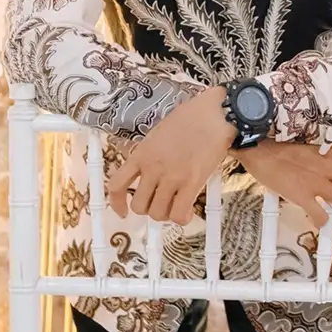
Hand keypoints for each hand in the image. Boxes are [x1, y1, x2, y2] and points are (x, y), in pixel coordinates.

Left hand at [106, 86, 233, 220]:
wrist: (214, 113)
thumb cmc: (192, 117)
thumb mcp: (160, 133)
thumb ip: (151, 155)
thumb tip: (150, 173)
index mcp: (142, 154)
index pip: (117, 185)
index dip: (117, 204)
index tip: (123, 211)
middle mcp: (152, 168)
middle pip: (139, 206)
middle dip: (149, 208)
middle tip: (161, 203)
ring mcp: (171, 176)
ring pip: (158, 213)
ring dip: (167, 214)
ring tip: (177, 206)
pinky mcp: (191, 183)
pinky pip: (179, 213)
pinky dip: (182, 218)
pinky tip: (187, 213)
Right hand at [237, 140, 331, 225]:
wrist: (259, 149)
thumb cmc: (279, 143)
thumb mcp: (308, 141)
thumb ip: (323, 153)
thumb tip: (330, 166)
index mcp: (330, 149)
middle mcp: (329, 165)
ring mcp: (317, 183)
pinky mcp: (303, 197)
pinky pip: (321, 216)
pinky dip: (322, 221)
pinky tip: (319, 220)